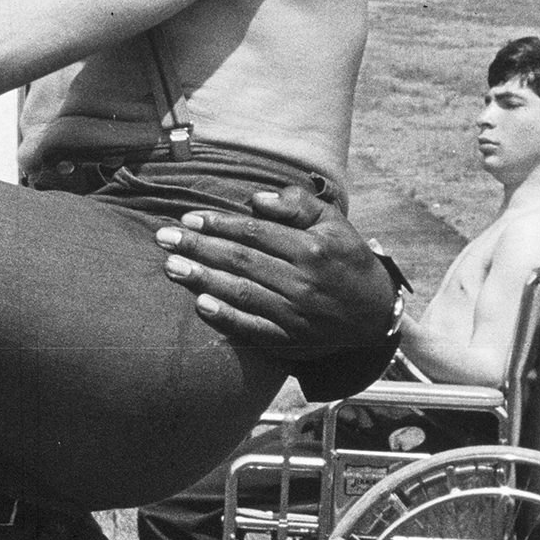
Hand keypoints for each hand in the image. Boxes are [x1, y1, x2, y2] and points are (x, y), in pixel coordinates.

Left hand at [153, 185, 396, 354]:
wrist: (375, 314)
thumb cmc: (347, 259)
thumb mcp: (334, 223)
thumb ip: (297, 205)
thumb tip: (256, 199)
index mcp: (312, 250)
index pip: (255, 233)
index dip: (219, 224)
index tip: (189, 218)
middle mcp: (302, 282)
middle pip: (241, 261)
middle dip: (199, 248)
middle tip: (164, 238)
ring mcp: (295, 315)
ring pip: (241, 293)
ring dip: (202, 279)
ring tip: (171, 266)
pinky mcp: (290, 340)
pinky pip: (252, 328)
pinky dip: (225, 317)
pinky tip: (200, 304)